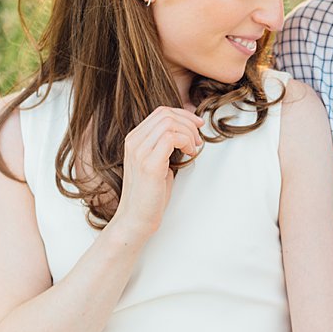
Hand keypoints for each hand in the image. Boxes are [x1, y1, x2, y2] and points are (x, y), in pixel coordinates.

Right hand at [110, 106, 203, 241]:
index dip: (183, 115)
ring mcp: (139, 152)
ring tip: (194, 149)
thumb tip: (187, 131)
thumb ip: (166, 145)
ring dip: (189, 133)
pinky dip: (186, 142)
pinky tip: (190, 154)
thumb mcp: (157, 162)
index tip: (197, 126)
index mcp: (134, 140)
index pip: (160, 113)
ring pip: (170, 123)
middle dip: (189, 123)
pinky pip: (172, 138)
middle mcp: (133, 142)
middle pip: (166, 114)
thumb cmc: (150, 194)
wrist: (136, 219)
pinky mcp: (149, 164)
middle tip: (198, 140)